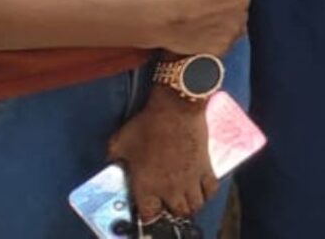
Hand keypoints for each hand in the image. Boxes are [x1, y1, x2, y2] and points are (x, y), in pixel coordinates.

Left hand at [107, 92, 215, 222]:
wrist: (175, 109)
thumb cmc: (146, 125)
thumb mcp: (119, 142)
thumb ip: (115, 159)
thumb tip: (113, 162)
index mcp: (146, 186)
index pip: (149, 215)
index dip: (149, 213)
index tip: (148, 206)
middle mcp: (169, 189)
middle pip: (177, 213)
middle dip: (172, 210)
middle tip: (168, 201)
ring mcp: (190, 180)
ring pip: (195, 206)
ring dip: (190, 204)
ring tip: (185, 197)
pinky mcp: (206, 168)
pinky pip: (212, 190)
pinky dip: (207, 193)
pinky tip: (201, 187)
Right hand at [152, 0, 258, 54]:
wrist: (162, 20)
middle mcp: (241, 19)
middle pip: (234, 16)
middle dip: (222, 14)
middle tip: (199, 10)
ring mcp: (230, 37)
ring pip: (228, 32)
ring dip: (218, 29)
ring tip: (197, 23)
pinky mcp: (218, 52)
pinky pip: (219, 47)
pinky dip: (210, 43)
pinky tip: (196, 36)